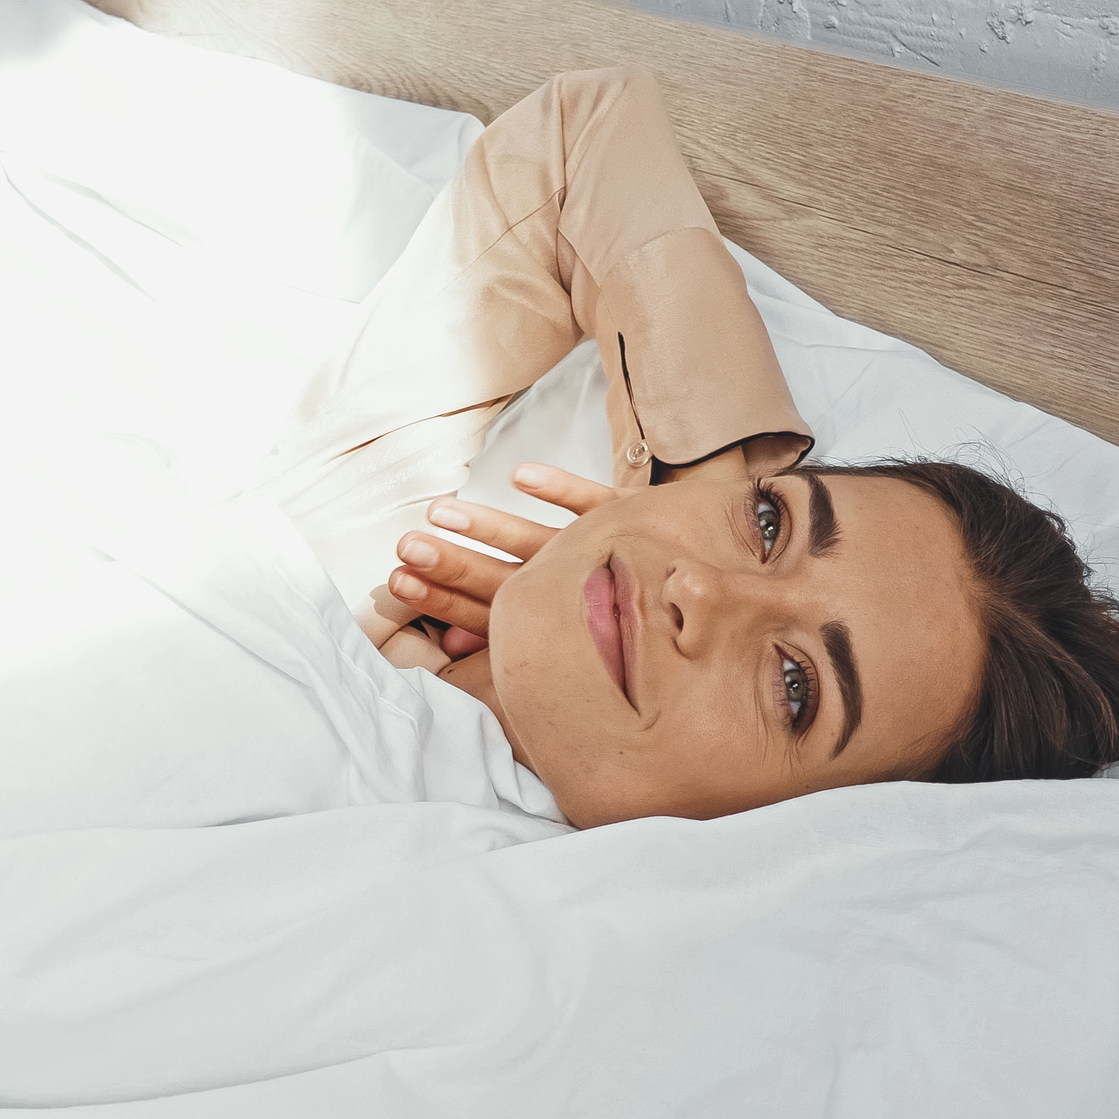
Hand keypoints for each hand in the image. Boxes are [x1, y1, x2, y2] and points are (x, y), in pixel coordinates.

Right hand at [389, 463, 622, 656]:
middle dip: (450, 563)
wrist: (720, 594)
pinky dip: (560, 488)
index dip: (442, 597)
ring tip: (440, 512)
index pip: (488, 609)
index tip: (397, 581)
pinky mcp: (632, 522)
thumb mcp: (572, 643)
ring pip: (536, 539)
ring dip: (488, 525)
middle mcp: (571, 589)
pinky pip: (593, 502)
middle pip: (502, 576)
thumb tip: (456, 642)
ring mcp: (599, 554)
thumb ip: (516, 635)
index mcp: (554, 620)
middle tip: (405, 550)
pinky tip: (519, 475)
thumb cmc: (644, 627)